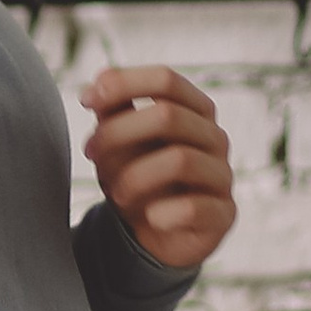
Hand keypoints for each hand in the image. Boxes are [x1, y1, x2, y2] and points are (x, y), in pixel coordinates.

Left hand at [80, 66, 236, 267]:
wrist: (154, 230)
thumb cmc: (137, 174)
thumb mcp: (118, 140)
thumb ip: (112, 109)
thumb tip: (99, 83)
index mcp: (194, 109)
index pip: (167, 80)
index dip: (124, 84)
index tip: (86, 100)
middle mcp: (214, 137)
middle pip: (167, 116)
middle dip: (117, 134)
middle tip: (91, 153)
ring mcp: (223, 174)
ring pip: (179, 160)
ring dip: (134, 177)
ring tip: (116, 193)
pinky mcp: (224, 213)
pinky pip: (192, 208)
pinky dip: (161, 213)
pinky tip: (150, 217)